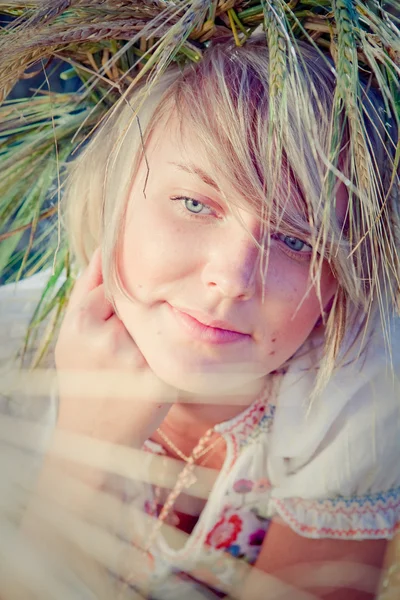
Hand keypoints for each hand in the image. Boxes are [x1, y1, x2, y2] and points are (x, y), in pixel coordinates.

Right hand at [54, 246, 173, 446]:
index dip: (125, 295)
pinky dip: (177, 348)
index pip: (116, 283)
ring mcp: (135, 360)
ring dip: (160, 329)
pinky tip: (171, 357)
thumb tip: (107, 246)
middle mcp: (108, 339)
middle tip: (136, 335)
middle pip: (140, 303)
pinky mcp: (159, 380)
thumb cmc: (82, 377)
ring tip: (144, 351)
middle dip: (143, 312)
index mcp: (81, 323)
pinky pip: (176, 348)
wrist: (94, 435)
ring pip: (160, 323)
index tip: (127, 307)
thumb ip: (87, 289)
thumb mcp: (72, 332)